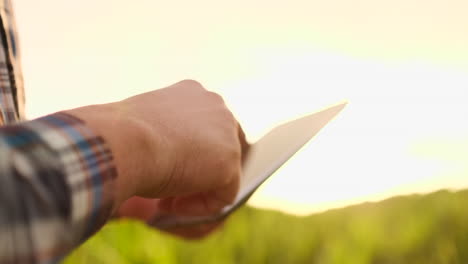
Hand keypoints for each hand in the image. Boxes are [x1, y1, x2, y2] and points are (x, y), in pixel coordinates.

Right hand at [67, 80, 247, 237]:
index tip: (161, 168)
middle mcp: (216, 106)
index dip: (185, 155)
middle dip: (194, 173)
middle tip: (165, 191)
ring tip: (164, 200)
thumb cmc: (121, 135)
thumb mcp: (143, 129)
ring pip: (221, 174)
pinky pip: (223, 196)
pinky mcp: (230, 161)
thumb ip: (164, 136)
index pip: (203, 129)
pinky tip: (168, 203)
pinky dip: (197, 207)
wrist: (123, 140)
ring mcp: (227, 132)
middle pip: (217, 150)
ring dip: (194, 191)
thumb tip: (164, 154)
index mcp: (193, 93)